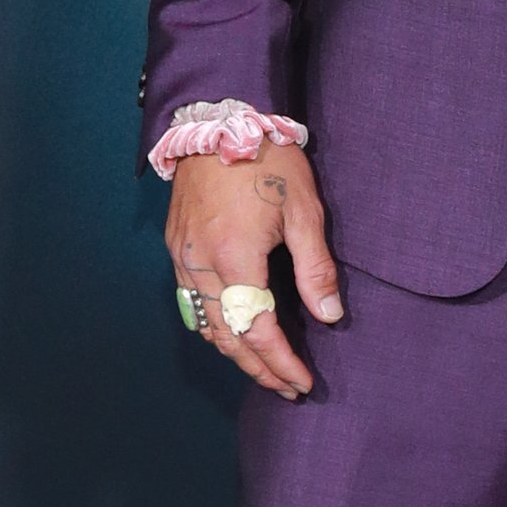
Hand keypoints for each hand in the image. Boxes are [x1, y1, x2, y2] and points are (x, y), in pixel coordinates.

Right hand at [166, 143, 342, 399]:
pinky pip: (191, 302)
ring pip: (205, 324)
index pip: (259, 330)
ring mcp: (182, 257)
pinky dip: (215, 326)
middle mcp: (200, 264)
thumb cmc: (267, 160)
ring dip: (234, 352)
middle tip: (286, 388)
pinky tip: (236, 333)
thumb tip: (330, 316)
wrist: (218, 119)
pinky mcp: (176, 247)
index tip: (303, 382)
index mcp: (235, 258)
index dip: (280, 362)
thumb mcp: (304, 210)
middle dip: (258, 368)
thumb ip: (316, 268)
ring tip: (265, 369)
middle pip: (227, 338)